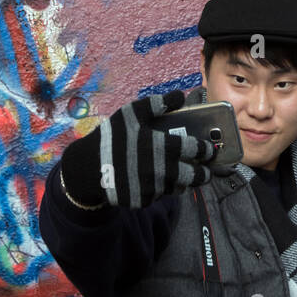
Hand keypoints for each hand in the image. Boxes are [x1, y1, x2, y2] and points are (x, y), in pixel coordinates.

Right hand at [60, 90, 214, 208]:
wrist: (86, 168)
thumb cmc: (111, 136)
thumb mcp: (131, 113)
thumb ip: (157, 104)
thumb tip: (180, 95)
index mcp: (162, 147)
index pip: (195, 150)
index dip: (205, 149)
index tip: (209, 149)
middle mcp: (161, 171)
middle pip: (193, 176)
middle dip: (203, 173)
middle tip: (205, 169)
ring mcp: (152, 189)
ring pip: (177, 187)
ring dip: (183, 181)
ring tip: (183, 174)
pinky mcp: (142, 201)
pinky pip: (158, 195)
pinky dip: (161, 189)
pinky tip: (156, 180)